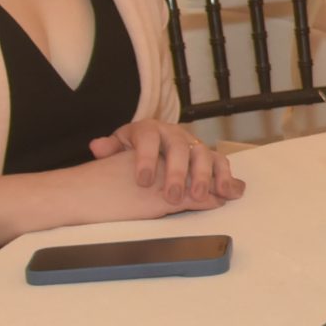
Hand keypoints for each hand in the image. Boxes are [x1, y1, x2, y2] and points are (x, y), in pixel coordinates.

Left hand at [86, 120, 243, 209]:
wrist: (153, 142)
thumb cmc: (133, 149)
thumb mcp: (119, 145)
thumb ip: (109, 148)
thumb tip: (97, 147)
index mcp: (149, 129)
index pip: (148, 138)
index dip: (146, 159)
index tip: (143, 181)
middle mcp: (175, 133)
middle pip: (179, 148)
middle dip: (177, 173)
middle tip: (172, 196)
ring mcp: (194, 143)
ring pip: (203, 154)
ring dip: (203, 176)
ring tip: (199, 196)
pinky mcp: (209, 155)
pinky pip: (221, 163)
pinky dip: (226, 177)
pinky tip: (228, 192)